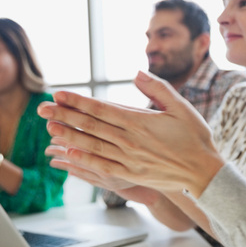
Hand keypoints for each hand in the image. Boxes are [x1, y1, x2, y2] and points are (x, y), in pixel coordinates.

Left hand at [37, 71, 224, 196]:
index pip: (102, 109)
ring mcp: (129, 159)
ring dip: (69, 136)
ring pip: (92, 145)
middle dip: (65, 116)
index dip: (78, 101)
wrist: (203, 171)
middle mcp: (130, 140)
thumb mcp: (181, 107)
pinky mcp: (130, 174)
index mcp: (140, 122)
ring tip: (50, 128)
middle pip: (91, 125)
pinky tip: (69, 153)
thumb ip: (158, 88)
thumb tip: (136, 73)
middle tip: (43, 109)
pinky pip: (102, 166)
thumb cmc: (195, 137)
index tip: (60, 94)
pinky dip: (84, 159)